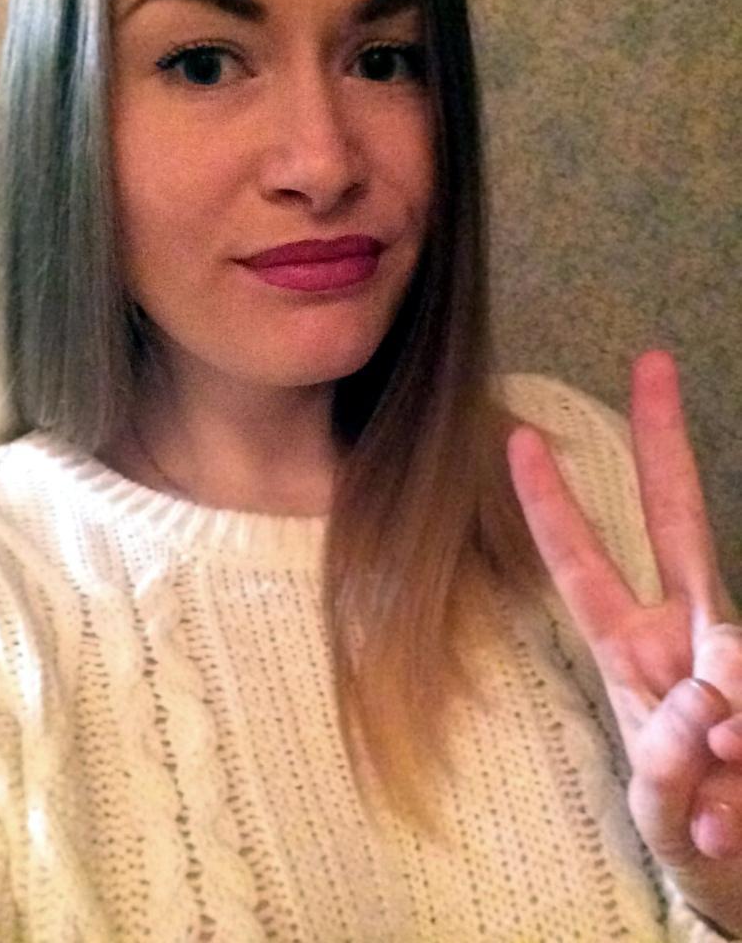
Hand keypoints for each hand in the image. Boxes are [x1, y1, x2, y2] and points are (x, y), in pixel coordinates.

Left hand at [506, 349, 741, 935]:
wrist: (738, 879)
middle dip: (664, 442)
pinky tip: (724, 825)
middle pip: (676, 520)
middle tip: (651, 361)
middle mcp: (683, 632)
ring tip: (712, 817)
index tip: (519, 436)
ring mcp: (733, 656)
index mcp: (627, 646)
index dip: (551, 503)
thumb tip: (716, 695)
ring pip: (732, 656)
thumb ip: (671, 759)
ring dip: (725, 743)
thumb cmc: (682, 828)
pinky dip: (739, 786)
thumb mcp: (658, 804)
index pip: (581, 561)